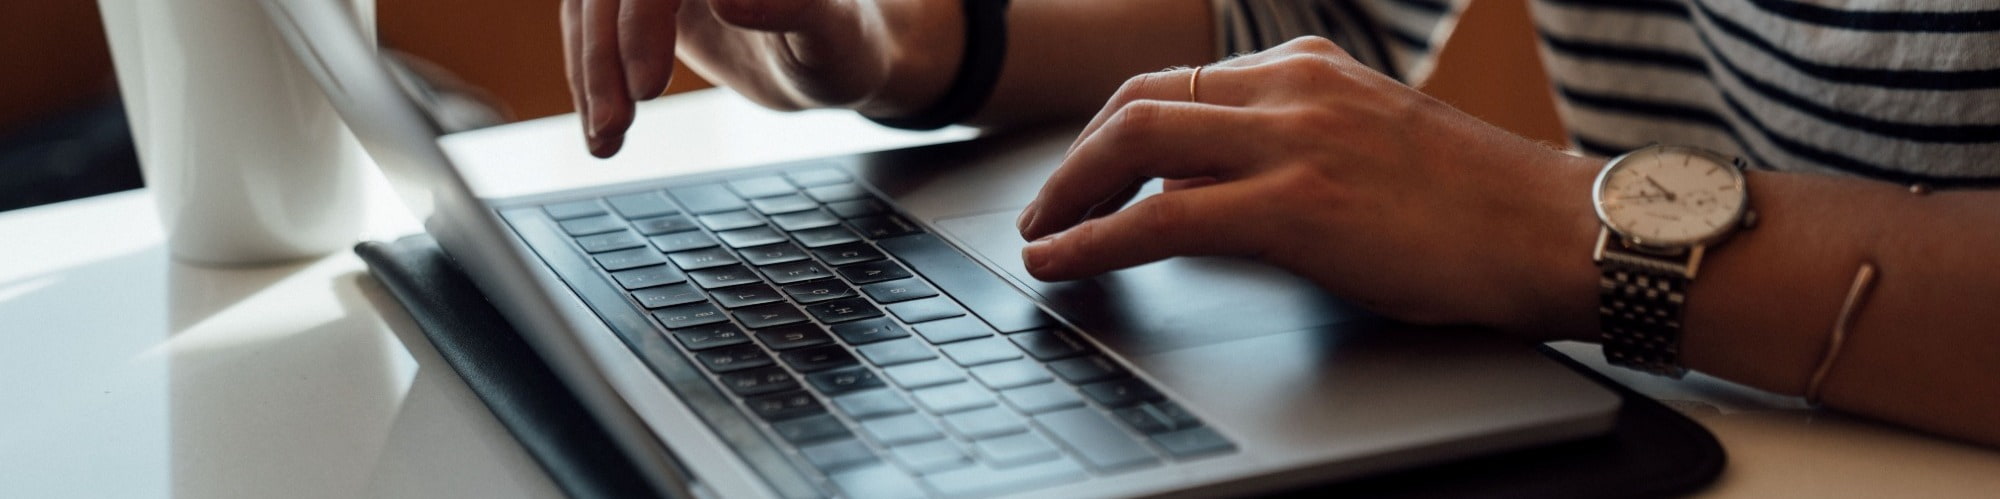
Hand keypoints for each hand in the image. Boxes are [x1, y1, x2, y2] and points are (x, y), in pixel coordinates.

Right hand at [560, 0, 961, 156]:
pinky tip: (601, 126)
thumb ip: (791, 7)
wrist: (834, 61)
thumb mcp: (832, 33)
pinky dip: (590, 72)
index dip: (640, 20)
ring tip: (605, 138)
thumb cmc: (847, 44)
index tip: (648, 86)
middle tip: (614, 125)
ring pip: (593, 2)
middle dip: (603, 53)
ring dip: (588, 68)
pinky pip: (594, 22)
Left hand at [1016, 37, 1603, 338]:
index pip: (1177, 82)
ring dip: (1069, 193)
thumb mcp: (1372, 141)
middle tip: (1044, 207)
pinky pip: (1161, 220)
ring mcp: (1293, 142)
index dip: (1112, 130)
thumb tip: (1207, 184)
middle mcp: (1294, 88)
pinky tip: (1064, 263)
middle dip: (1075, 157)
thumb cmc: (1478, 204)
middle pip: (1138, 101)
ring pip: (1135, 145)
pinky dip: (1095, 240)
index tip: (1085, 171)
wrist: (1555, 229)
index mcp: (1310, 66)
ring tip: (1041, 236)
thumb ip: (1291, 146)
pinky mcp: (1296, 207)